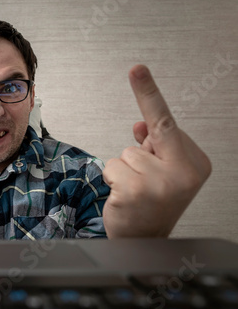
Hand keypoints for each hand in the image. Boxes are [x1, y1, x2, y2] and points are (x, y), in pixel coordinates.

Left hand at [102, 65, 211, 237]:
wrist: (145, 239)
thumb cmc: (153, 201)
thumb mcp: (163, 169)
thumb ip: (155, 144)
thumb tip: (141, 125)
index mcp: (195, 163)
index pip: (166, 122)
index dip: (148, 93)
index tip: (136, 69)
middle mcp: (183, 172)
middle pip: (145, 137)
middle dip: (140, 148)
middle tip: (143, 174)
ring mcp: (160, 183)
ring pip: (125, 153)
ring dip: (125, 169)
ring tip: (137, 191)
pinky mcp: (135, 191)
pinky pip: (112, 167)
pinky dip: (113, 179)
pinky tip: (126, 197)